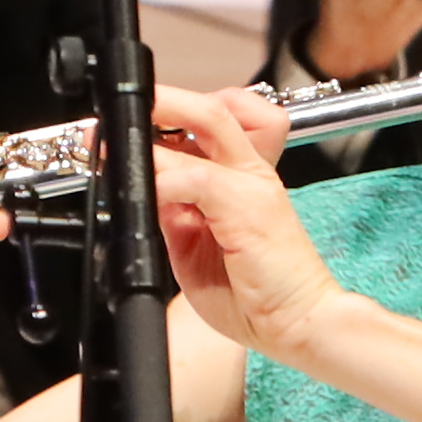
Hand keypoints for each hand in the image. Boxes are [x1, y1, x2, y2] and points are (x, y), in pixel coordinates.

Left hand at [148, 85, 345, 356]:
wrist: (300, 323)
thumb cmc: (259, 295)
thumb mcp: (196, 247)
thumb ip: (176, 214)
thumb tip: (148, 191)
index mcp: (244, 180)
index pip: (218, 121)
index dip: (174, 116)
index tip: (133, 125)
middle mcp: (252, 173)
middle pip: (217, 105)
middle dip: (164, 98)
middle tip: (121, 110)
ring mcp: (253, 186)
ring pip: (209, 123)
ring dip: (160, 124)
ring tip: (122, 144)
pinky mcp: (248, 207)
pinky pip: (198, 177)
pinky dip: (165, 180)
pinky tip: (149, 193)